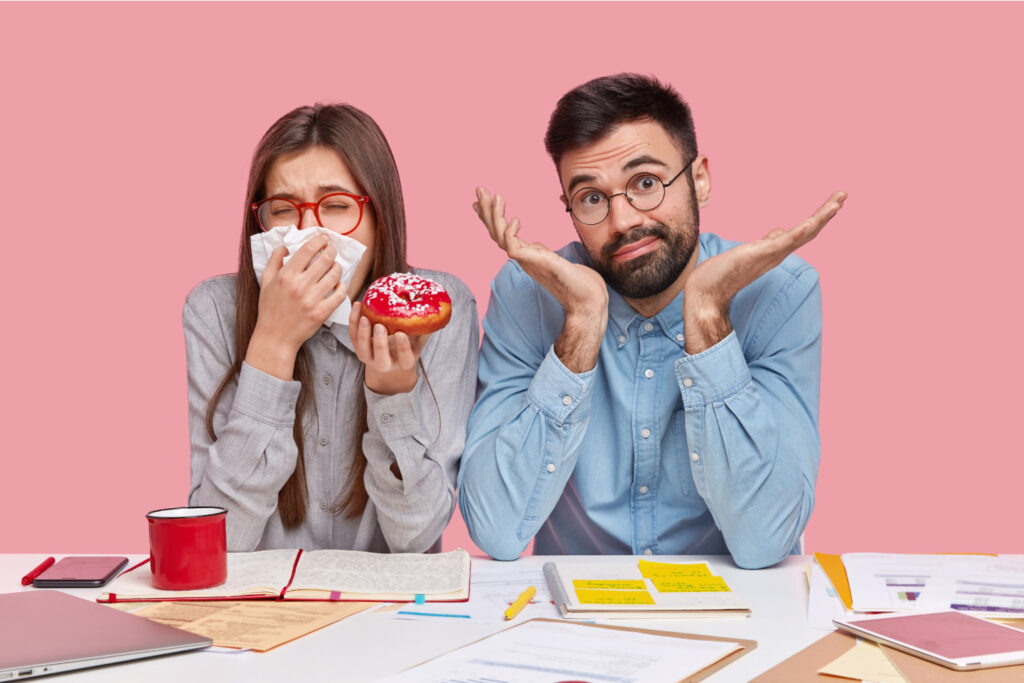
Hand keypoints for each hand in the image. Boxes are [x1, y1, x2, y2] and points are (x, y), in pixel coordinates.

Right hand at [246, 235, 346, 378]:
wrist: (275, 337)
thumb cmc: (270, 308)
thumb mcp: (266, 282)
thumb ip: (274, 260)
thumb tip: (285, 246)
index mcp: (286, 275)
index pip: (308, 250)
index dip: (319, 240)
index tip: (324, 238)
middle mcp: (299, 286)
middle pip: (325, 259)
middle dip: (332, 250)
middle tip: (332, 249)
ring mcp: (312, 299)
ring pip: (334, 275)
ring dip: (337, 267)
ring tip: (335, 267)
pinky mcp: (322, 312)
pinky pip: (340, 294)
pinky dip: (342, 286)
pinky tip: (338, 284)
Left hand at [349, 301, 429, 394]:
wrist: (390, 353)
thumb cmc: (408, 343)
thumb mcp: (418, 339)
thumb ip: (425, 327)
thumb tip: (436, 309)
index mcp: (404, 362)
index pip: (405, 358)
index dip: (402, 347)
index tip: (400, 334)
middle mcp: (385, 363)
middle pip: (380, 358)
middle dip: (379, 342)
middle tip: (380, 326)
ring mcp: (370, 357)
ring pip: (363, 350)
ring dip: (362, 334)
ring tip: (364, 317)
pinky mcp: (358, 347)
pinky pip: (352, 336)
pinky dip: (353, 322)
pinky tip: (358, 306)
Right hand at [473, 187, 606, 317]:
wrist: (588, 299)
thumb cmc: (578, 282)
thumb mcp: (554, 259)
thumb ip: (541, 251)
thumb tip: (535, 244)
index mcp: (526, 255)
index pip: (501, 233)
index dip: (491, 217)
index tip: (482, 200)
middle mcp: (523, 258)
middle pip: (495, 232)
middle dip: (486, 211)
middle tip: (479, 189)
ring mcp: (527, 261)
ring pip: (499, 237)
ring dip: (495, 216)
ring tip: (495, 196)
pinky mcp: (533, 264)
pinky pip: (512, 247)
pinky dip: (510, 232)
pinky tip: (516, 219)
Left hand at [683, 191, 846, 352]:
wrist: (706, 294)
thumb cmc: (722, 274)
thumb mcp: (749, 252)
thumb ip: (767, 242)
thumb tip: (778, 232)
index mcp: (775, 251)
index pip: (802, 232)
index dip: (818, 218)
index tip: (832, 203)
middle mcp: (777, 254)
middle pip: (809, 231)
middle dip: (826, 213)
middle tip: (843, 194)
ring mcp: (770, 255)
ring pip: (803, 234)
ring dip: (822, 216)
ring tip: (838, 199)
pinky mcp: (761, 255)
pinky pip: (785, 242)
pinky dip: (800, 232)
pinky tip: (812, 222)